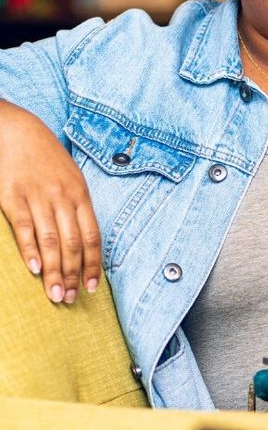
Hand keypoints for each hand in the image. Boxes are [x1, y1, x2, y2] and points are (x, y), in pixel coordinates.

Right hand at [0, 101, 101, 302]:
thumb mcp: (72, 180)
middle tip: (72, 299)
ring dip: (54, 271)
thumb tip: (86, 243)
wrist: (17, 131)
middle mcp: (62, 198)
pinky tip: (33, 269)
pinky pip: (24, 228)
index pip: (93, 237)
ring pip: (50, 241)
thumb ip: (78, 209)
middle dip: (73, 274)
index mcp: (81, 196)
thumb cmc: (47, 159)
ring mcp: (37, 198)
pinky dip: (30, 250)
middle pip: (73, 244)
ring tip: (56, 294)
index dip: (94, 265)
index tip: (93, 287)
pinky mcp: (12, 197)